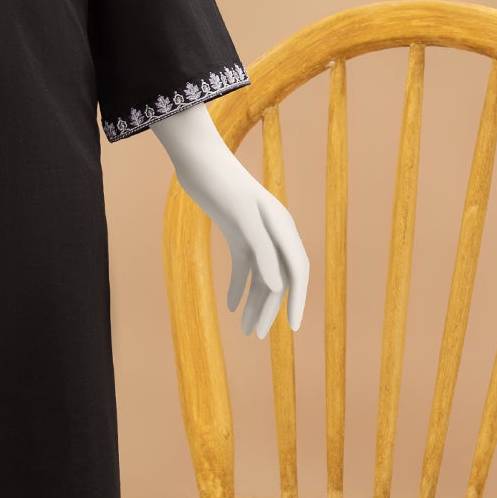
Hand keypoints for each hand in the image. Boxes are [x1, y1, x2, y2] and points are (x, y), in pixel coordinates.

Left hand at [150, 102, 309, 339]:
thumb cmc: (221, 184)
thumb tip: (277, 284)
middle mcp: (274, 233)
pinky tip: (231, 306)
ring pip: (262, 276)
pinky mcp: (238, 234)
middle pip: (280, 278)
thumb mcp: (241, 216)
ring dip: (254, 302)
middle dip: (271, 309)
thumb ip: (261, 249)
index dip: (298, 301)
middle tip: (257, 336)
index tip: (293, 328)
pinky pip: (244, 267)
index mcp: (282, 227)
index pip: (297, 272)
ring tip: (243, 329)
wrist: (199, 161)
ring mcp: (256, 234)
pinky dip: (238, 287)